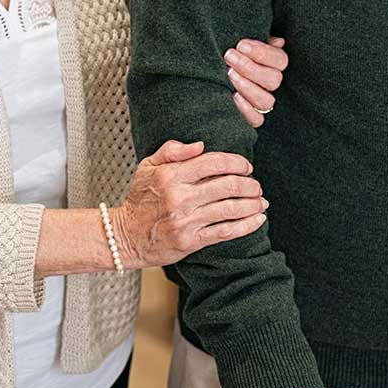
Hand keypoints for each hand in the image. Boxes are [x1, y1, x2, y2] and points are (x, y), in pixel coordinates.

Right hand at [112, 141, 266, 267]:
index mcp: (171, 176)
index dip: (236, 162)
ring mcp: (187, 220)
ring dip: (252, 203)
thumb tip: (200, 145)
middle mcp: (180, 197)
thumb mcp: (147, 167)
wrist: (127, 237)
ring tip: (261, 201)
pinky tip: (258, 219)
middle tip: (256, 185)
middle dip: (249, 184)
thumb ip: (172, 151)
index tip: (245, 166)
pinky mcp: (192, 241)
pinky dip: (247, 225)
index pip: (213, 162)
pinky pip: (226, 231)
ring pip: (231, 209)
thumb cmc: (140, 201)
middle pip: (227, 185)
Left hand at [224, 36, 287, 128]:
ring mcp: (263, 100)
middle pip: (273, 80)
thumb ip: (257, 36)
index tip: (241, 45)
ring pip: (266, 100)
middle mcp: (272, 83)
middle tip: (229, 56)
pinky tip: (232, 96)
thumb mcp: (242, 41)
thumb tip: (278, 41)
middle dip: (249, 67)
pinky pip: (257, 120)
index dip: (262, 53)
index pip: (280, 60)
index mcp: (275, 63)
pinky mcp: (252, 117)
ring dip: (247, 86)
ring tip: (228, 74)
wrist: (215, 66)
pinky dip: (246, 110)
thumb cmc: (231, 50)